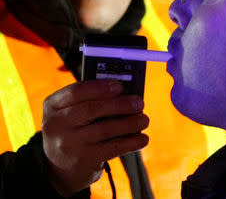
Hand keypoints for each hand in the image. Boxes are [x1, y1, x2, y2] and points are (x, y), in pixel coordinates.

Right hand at [41, 80, 148, 195]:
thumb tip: (125, 93)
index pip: (75, 91)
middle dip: (120, 104)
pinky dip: (131, 142)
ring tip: (144, 119)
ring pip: (105, 129)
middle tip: (139, 102)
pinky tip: (142, 139)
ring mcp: (69, 144)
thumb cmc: (73, 130)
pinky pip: (112, 148)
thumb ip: (90, 100)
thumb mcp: (70, 113)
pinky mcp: (83, 160)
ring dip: (130, 123)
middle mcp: (56, 124)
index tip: (119, 85)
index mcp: (52, 105)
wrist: (59, 169)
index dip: (100, 87)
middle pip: (92, 109)